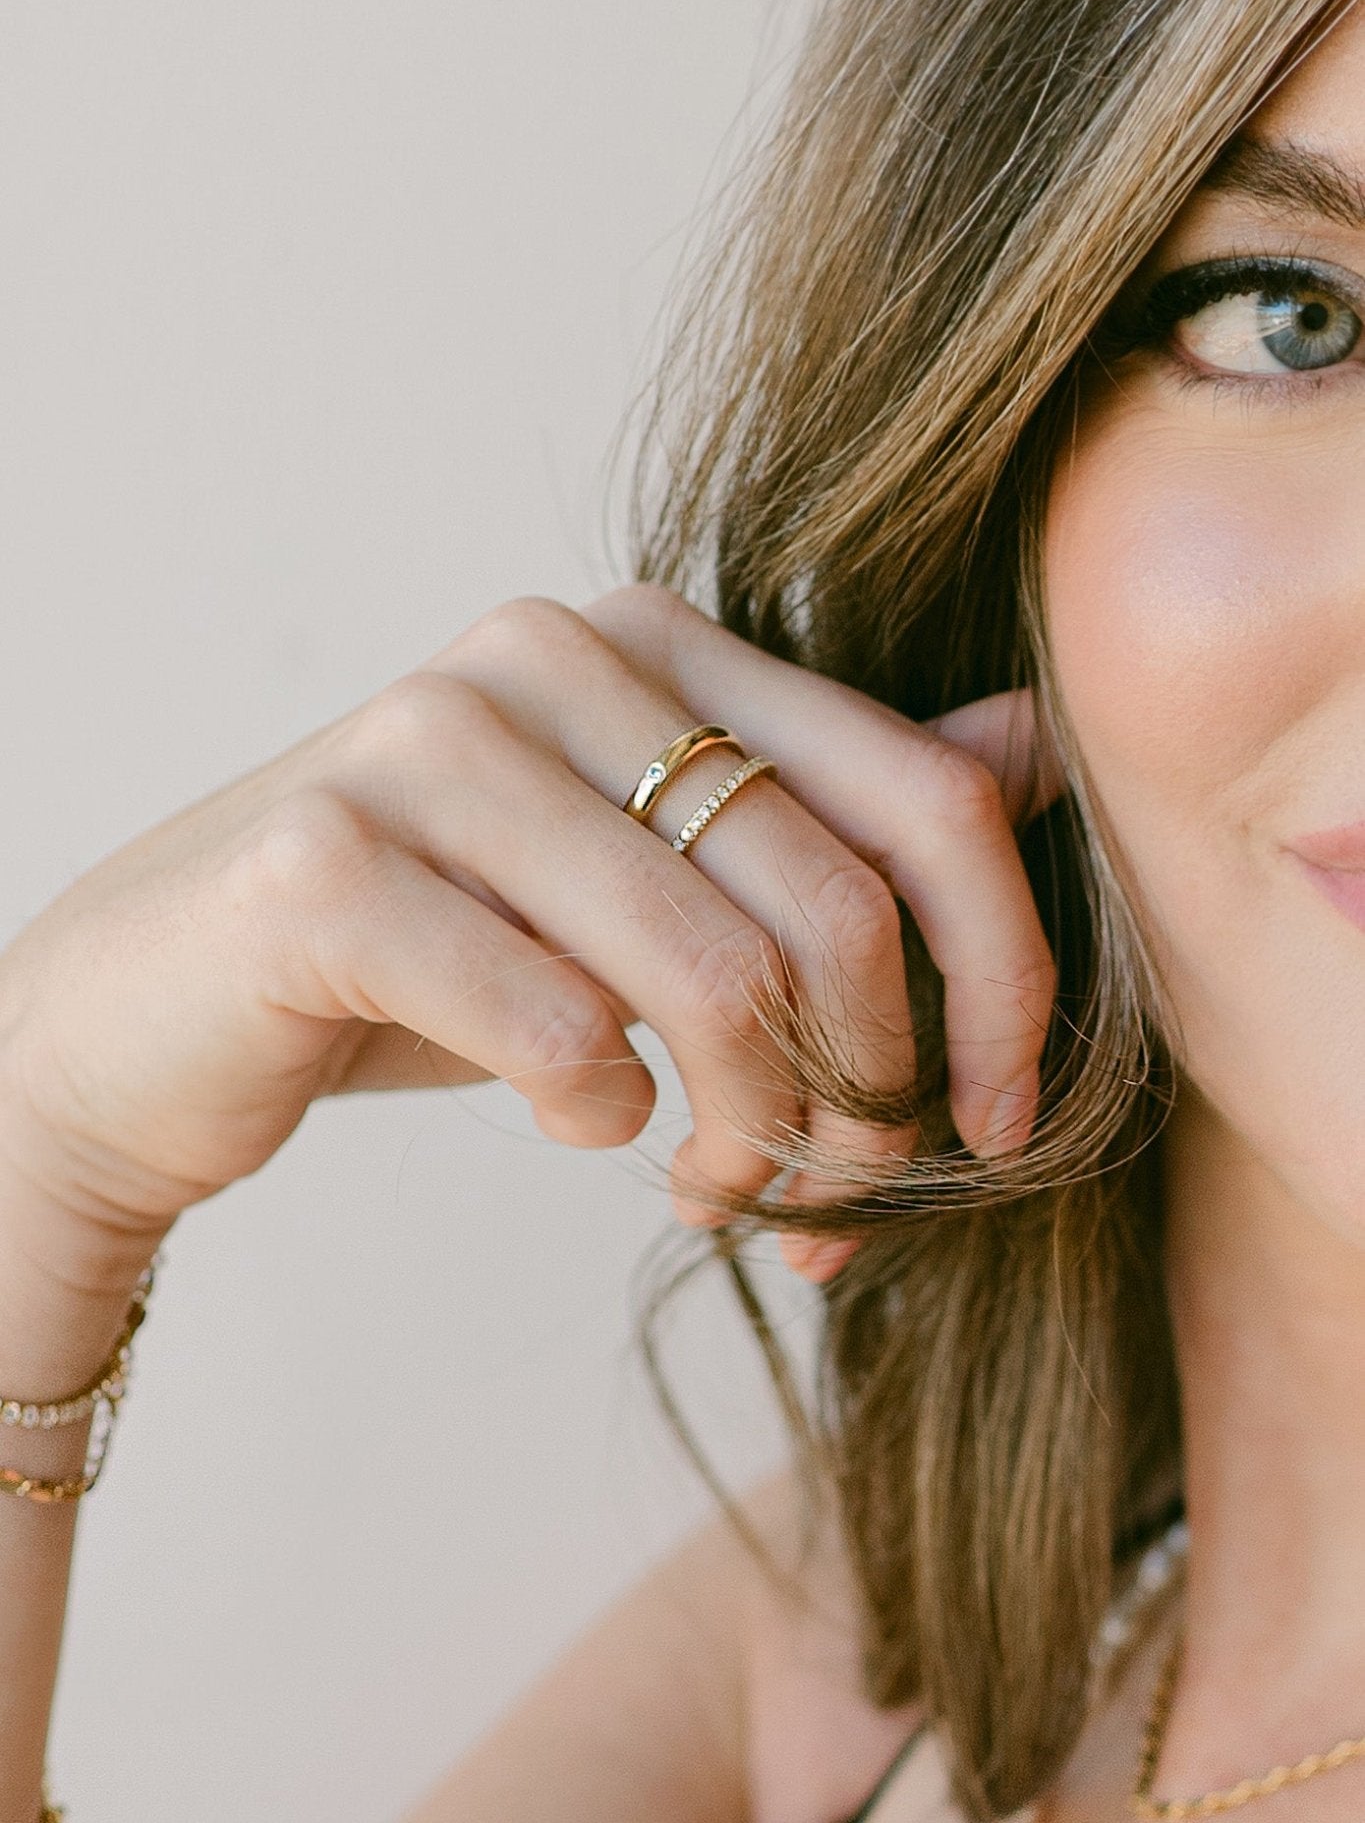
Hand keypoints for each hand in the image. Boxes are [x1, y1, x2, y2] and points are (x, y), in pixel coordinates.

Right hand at [0, 586, 1062, 1281]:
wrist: (159, 1004)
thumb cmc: (435, 941)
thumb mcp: (647, 871)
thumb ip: (827, 805)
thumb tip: (1029, 743)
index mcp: (653, 640)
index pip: (923, 796)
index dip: (1000, 980)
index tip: (995, 1119)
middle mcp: (550, 654)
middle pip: (836, 902)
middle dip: (869, 1093)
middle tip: (828, 1187)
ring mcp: (429, 741)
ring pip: (714, 975)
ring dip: (750, 1132)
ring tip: (713, 1179)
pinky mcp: (328, 861)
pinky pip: (556, 1029)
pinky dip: (600, 1116)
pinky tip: (584, 1120)